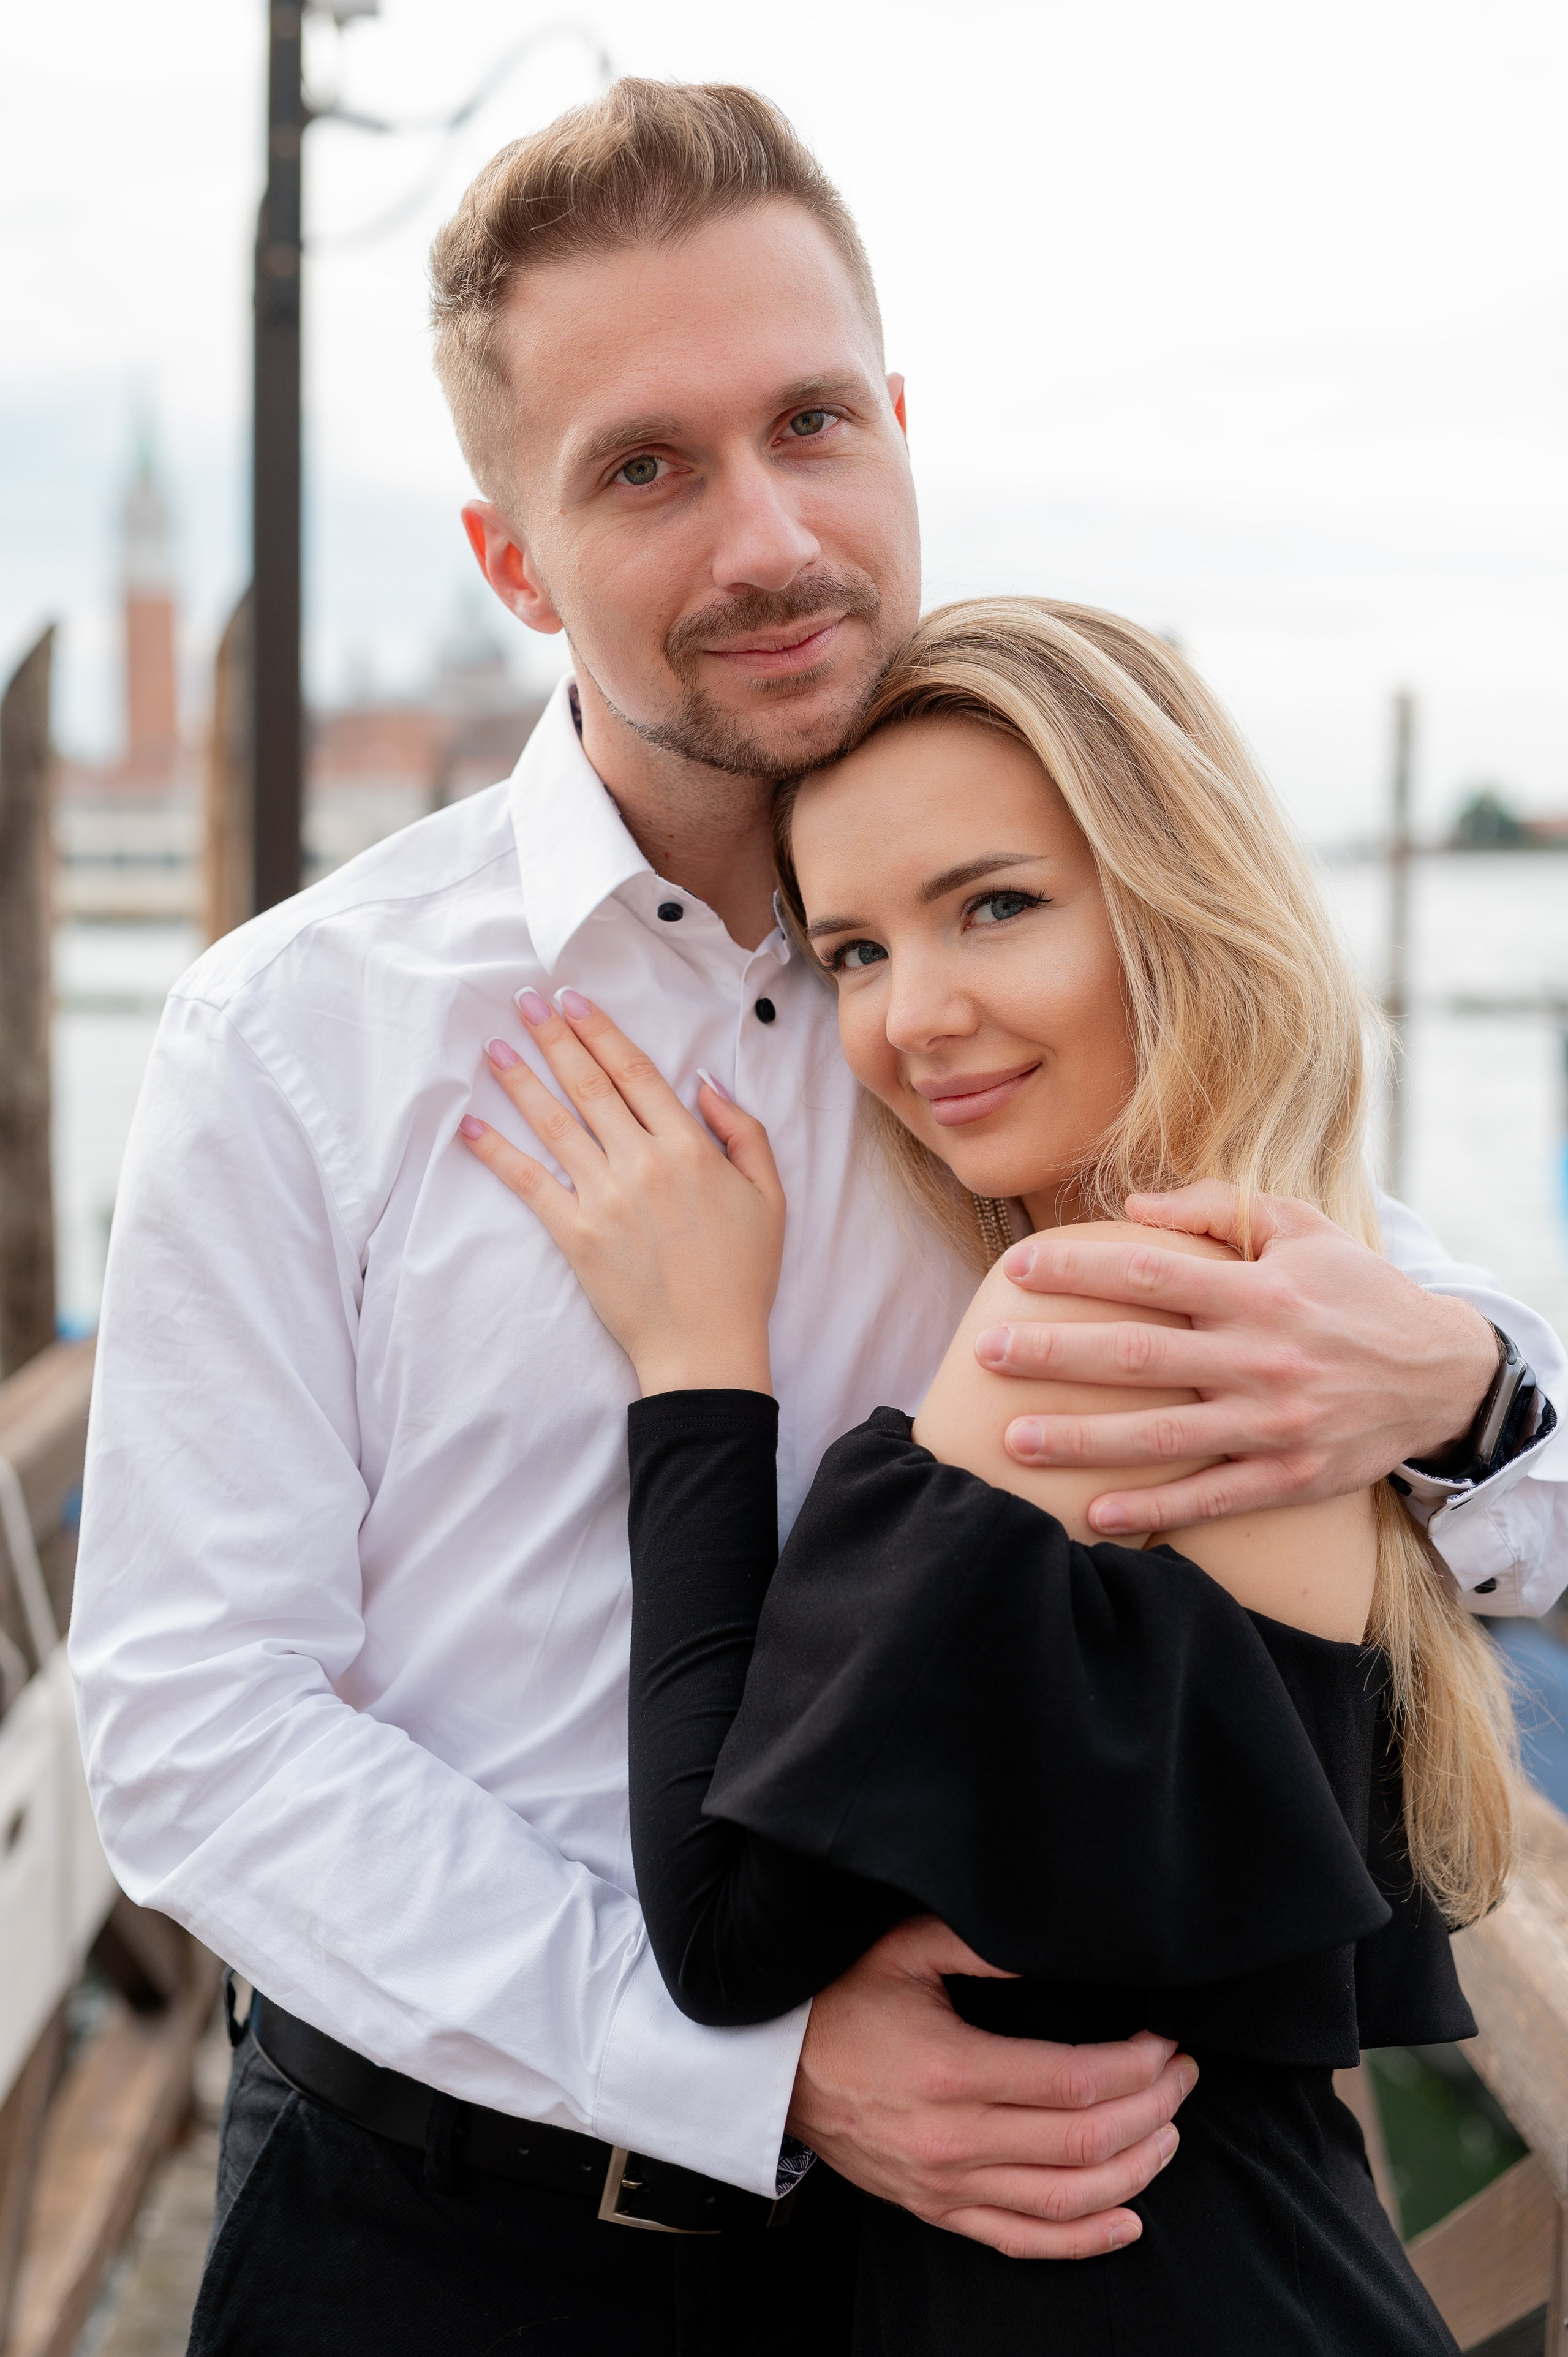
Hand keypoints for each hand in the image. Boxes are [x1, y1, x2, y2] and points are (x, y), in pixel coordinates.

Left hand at [459, 988, 784, 1394]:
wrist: (706, 1346)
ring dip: (522, 1081)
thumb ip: (743, 1132)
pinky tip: (472, 1124)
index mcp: (689, 1148)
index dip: (601, 1031)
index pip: (636, 1073)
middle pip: (590, 1086)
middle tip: (524, 1001)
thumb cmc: (742, 1274)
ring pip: (555, 1125)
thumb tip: (704, 1084)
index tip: (574, 999)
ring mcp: (605, 1198)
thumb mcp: (769, 1195)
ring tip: (495, 1047)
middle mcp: (642, 1163)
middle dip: (554, 1038)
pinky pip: (529, 1184)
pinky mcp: (576, 1235)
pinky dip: (497, 1152)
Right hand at [787, 1917, 1194, 2259]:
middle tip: (1183, 2076)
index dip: (1136, 2065)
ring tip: (1168, 2132)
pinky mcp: (935, 2210)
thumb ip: (982, 1943)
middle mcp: (952, 2139)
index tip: (1166, 2042)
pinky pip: (1020, 2241)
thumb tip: (1055, 1941)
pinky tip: (1128, 2220)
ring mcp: (944, 2184)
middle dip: (1152, 2109)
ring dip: (1133, 2170)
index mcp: (951, 2069)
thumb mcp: (905, 1948)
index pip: (1075, 2081)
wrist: (772, 2064)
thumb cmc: (840, 1996)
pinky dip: (1083, 2240)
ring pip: (1064, 2200)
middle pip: (1083, 2143)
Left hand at [982, 1182, 1498, 1537]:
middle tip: (986, 1353)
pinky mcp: (1291, 1476)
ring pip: (1162, 1435)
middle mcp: (1261, 1356)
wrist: (1443, 1373)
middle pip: (1138, 1354)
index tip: (1017, 1269)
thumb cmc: (1356, 1291)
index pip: (1148, 1272)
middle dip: (1056, 1353)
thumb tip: (1129, 1207)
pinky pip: (1211, 1500)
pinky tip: (1095, 1513)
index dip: (1077, 1269)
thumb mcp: (1299, 1228)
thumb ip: (1214, 1208)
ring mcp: (1275, 1423)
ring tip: (1014, 1439)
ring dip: (1083, 1439)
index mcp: (1258, 1289)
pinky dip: (1153, 1509)